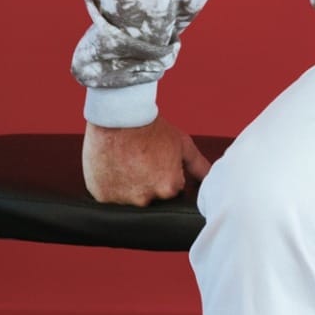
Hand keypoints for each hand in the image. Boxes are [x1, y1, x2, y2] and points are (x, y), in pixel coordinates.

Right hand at [82, 115, 210, 205]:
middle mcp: (146, 198)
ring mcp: (123, 200)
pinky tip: (115, 167)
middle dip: (148, 182)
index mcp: (169, 188)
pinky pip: (110, 197)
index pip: (171, 190)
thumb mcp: (182, 144)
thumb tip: (211, 176)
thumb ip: (198, 165)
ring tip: (128, 161)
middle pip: (150, 196)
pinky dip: (112, 185)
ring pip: (129, 198)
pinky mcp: (103, 196)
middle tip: (142, 160)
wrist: (120, 115)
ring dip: (129, 185)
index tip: (158, 161)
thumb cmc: (150, 127)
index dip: (165, 174)